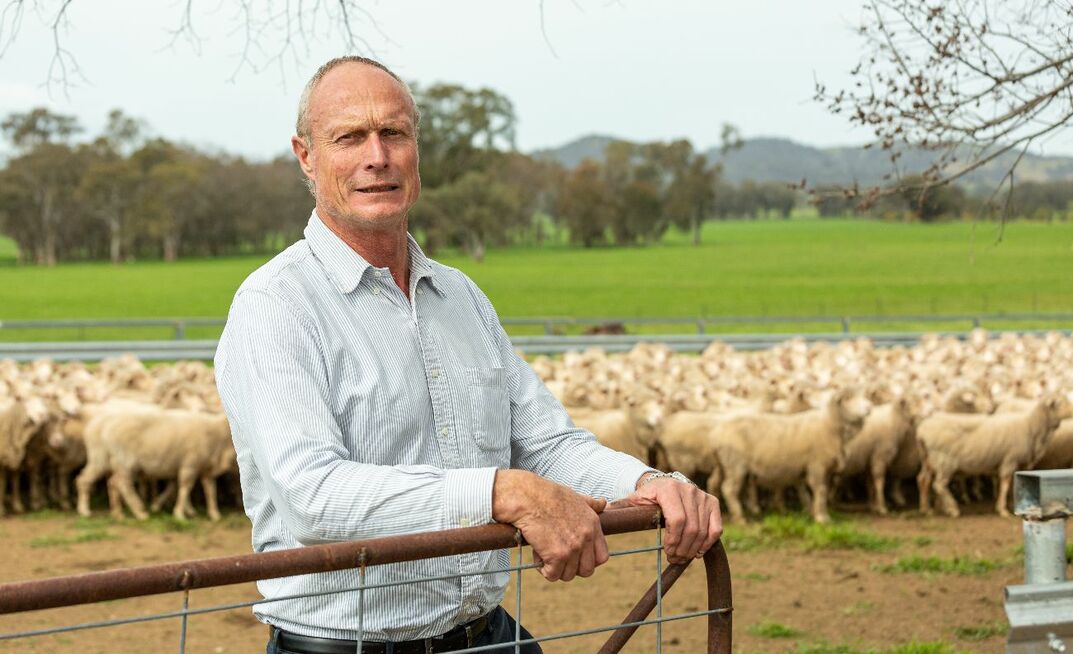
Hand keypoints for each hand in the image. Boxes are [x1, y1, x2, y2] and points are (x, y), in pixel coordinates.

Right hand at [492, 470, 608, 581]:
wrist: (527, 496)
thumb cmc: (546, 494)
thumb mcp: (574, 497)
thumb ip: (590, 504)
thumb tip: (603, 503)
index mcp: (593, 524)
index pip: (602, 557)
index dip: (587, 561)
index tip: (575, 558)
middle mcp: (586, 537)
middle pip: (586, 570)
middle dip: (571, 568)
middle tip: (557, 558)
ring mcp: (573, 548)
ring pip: (568, 575)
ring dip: (555, 568)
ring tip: (543, 551)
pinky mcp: (557, 556)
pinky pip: (552, 575)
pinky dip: (543, 569)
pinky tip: (537, 553)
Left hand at [609, 475, 722, 563]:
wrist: (662, 485)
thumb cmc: (645, 498)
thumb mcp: (631, 502)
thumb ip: (619, 509)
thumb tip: (600, 514)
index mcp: (667, 489)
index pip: (678, 520)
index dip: (674, 540)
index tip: (667, 551)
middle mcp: (687, 489)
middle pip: (692, 528)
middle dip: (683, 548)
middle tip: (673, 558)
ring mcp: (702, 495)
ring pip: (704, 530)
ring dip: (693, 549)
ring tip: (682, 557)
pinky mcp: (712, 502)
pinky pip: (716, 528)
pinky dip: (708, 543)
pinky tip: (697, 551)